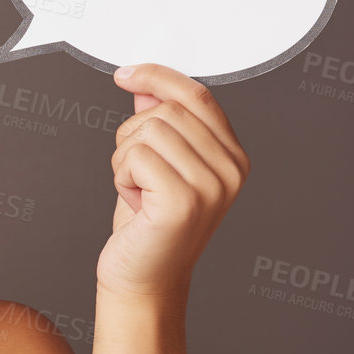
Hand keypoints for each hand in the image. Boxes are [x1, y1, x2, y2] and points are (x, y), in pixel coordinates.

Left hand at [97, 63, 250, 301]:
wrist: (142, 278)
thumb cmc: (147, 227)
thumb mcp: (155, 164)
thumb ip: (158, 122)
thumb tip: (146, 85)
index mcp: (232, 157)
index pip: (197, 96)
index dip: (158, 77)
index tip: (126, 74)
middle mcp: (230, 170)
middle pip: (166, 110)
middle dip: (133, 137)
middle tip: (136, 176)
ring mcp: (211, 186)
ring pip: (147, 130)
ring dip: (124, 160)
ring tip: (138, 192)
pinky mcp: (183, 201)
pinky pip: (135, 155)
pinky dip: (121, 177)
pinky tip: (135, 203)